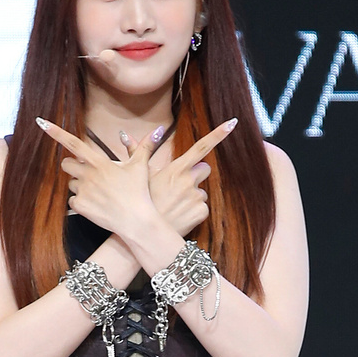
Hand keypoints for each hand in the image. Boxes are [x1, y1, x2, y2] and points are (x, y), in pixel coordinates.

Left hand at [35, 117, 161, 237]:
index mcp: (99, 162)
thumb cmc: (139, 192)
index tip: (41, 123)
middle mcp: (87, 175)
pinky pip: (72, 201)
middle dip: (72, 167)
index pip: (73, 143)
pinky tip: (96, 206)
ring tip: (99, 193)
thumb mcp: (141, 167)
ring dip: (79, 186)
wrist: (136, 221)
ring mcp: (82, 191)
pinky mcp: (80, 207)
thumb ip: (144, 146)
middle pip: (66, 164)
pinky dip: (81, 203)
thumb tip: (158, 130)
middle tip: (88, 174)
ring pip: (70, 184)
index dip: (55, 132)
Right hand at [121, 118, 237, 237]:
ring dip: (192, 196)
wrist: (143, 232)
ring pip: (202, 191)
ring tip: (175, 205)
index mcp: (176, 168)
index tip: (232, 123)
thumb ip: (136, 151)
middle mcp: (189, 180)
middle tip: (178, 187)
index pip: (201, 147)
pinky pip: (203, 207)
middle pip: (205, 169)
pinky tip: (180, 215)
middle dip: (196, 175)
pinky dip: (194, 212)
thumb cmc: (139, 202)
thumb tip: (125, 134)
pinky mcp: (201, 212)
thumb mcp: (136, 176)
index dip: (218, 134)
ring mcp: (196, 197)